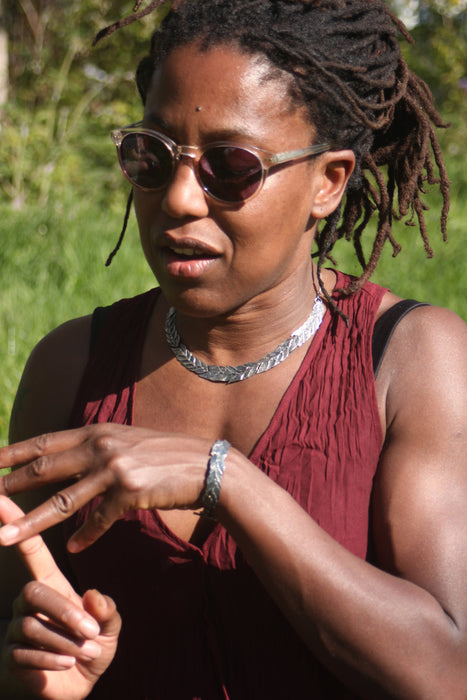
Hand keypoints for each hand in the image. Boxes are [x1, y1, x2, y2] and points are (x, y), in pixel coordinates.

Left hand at [0, 424, 211, 550]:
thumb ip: (97, 449)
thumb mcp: (128, 442)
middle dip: (9, 486)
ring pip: (63, 501)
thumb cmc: (166, 455)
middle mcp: (102, 446)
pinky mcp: (131, 493)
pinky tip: (73, 548)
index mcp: (98, 431)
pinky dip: (85, 536)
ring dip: (30, 522)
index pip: (45, 442)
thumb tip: (67, 462)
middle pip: (45, 469)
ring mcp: (115, 469)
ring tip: (4, 537)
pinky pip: (99, 520)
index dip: (13, 452)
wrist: (206, 465)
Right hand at [0, 496, 120, 699]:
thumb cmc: (92, 644)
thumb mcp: (109, 626)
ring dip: (64, 642)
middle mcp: (28, 600)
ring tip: (86, 653)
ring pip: (31, 626)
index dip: (16, 524)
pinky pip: (24, 654)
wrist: (79, 686)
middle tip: (91, 632)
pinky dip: (51, 660)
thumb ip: (108, 611)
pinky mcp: (11, 656)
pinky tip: (68, 665)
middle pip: (34, 592)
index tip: (0, 498)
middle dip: (65, 612)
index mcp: (52, 583)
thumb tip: (94, 596)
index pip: (31, 550)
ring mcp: (16, 627)